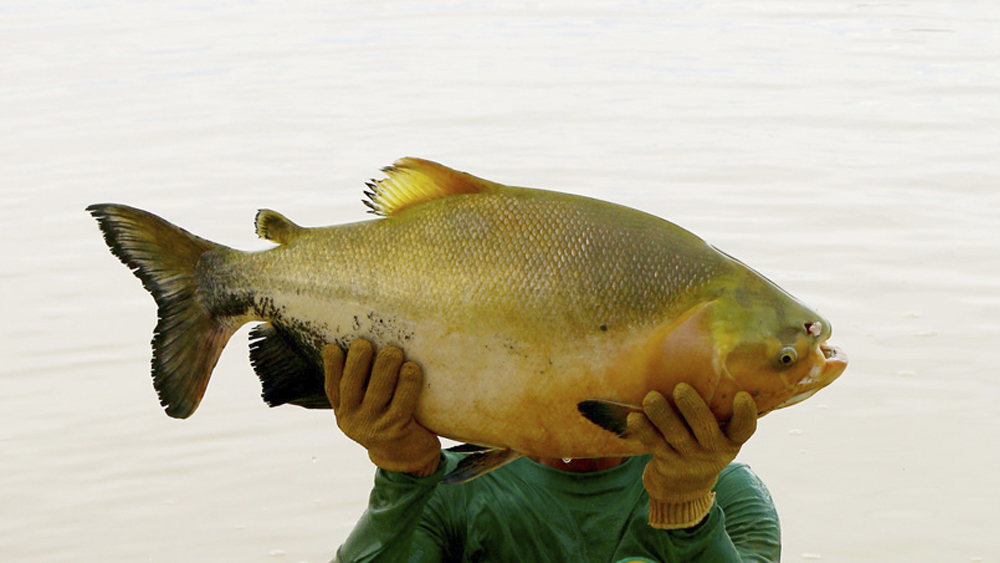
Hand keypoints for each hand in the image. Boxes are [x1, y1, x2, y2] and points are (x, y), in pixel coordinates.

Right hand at [323, 339, 440, 475]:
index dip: (331, 365)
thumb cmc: (389, 420)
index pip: (332, 386)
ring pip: (377, 389)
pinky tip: (412, 368)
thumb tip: (366, 344)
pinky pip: (402, 401)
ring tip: (394, 351)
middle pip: (351, 383)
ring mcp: (373, 426)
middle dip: (359, 359)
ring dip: (385, 365)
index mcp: (343, 410)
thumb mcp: (368, 407)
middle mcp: (353, 419)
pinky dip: (408, 381)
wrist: (408, 457)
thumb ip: (362, 384)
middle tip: (368, 342)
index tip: (334, 346)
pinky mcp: (395, 431)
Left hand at [627, 383, 756, 529]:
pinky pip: (654, 444)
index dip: (745, 414)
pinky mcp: (666, 463)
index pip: (744, 428)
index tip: (742, 396)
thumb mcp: (718, 433)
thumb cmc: (702, 443)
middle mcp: (713, 450)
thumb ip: (715, 408)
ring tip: (651, 398)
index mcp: (731, 439)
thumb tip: (701, 359)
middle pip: (705, 429)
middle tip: (680, 388)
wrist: (683, 487)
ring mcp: (689, 459)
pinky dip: (644, 430)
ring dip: (662, 415)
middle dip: (693, 408)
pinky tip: (634, 417)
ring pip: (676, 436)